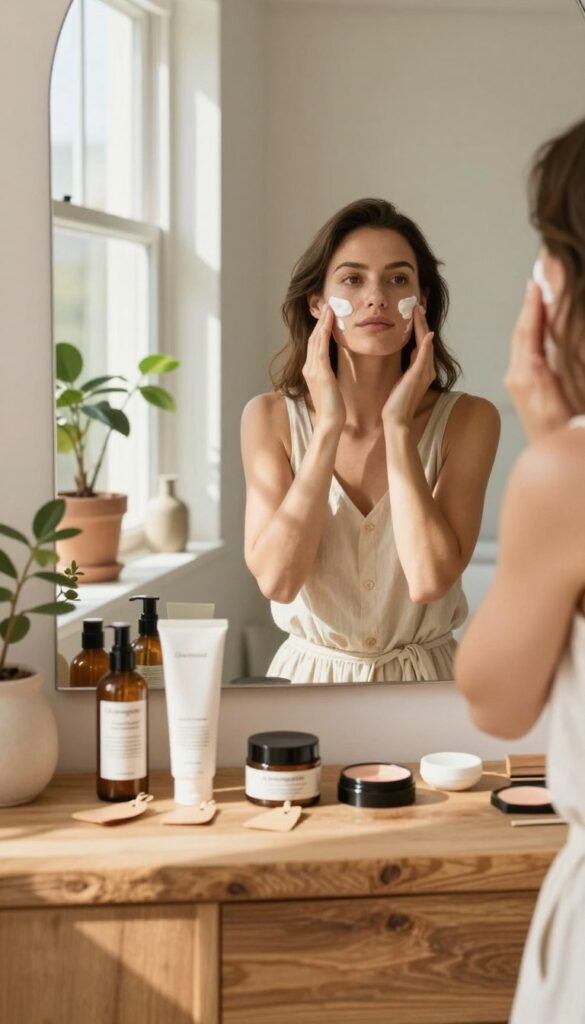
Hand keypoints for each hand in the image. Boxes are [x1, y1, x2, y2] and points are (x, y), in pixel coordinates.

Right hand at [302, 304, 345, 432]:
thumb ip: (330, 378)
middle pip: (313, 338)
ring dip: (322, 321)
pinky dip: (325, 331)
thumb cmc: (334, 410)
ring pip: (315, 339)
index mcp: (311, 371)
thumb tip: (336, 373)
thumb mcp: (331, 389)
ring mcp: (313, 369)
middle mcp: (309, 367)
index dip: (320, 329)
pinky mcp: (320, 372)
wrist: (329, 424)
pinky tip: (330, 320)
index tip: (328, 316)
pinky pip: (321, 346)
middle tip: (327, 304)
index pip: (315, 345)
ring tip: (329, 306)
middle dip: (320, 321)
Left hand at [382, 304, 435, 426]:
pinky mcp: (418, 377)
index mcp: (423, 370)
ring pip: (425, 344)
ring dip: (423, 327)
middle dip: (422, 322)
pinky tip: (427, 333)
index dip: (419, 327)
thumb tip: (407, 355)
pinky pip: (423, 357)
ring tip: (419, 311)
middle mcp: (427, 370)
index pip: (422, 343)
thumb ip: (407, 368)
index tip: (415, 312)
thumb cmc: (396, 403)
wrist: (396, 420)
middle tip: (419, 305)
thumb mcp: (401, 381)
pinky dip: (426, 345)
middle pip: (426, 340)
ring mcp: (424, 373)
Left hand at [504, 280, 571, 441]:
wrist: (551, 454)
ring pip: (522, 340)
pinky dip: (532, 332)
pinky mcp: (522, 385)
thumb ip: (545, 380)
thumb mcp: (555, 406)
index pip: (529, 333)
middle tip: (537, 280)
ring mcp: (517, 380)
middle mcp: (517, 375)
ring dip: (530, 316)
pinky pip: (525, 350)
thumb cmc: (559, 431)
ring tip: (537, 295)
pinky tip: (539, 324)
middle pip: (522, 332)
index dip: (534, 306)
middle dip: (530, 306)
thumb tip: (535, 356)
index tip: (537, 282)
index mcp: (526, 376)